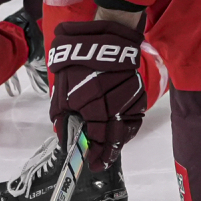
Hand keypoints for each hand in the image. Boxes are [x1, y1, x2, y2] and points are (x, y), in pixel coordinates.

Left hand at [48, 20, 146, 169]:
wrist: (103, 37)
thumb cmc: (77, 61)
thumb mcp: (62, 87)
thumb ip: (62, 115)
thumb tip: (64, 138)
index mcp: (93, 100)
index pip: (96, 135)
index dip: (94, 152)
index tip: (91, 163)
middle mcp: (114, 100)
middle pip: (114, 135)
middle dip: (106, 152)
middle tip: (100, 163)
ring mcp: (130, 96)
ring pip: (127, 128)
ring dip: (118, 142)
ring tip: (109, 153)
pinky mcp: (139, 91)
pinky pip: (136, 116)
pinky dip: (128, 128)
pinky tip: (120, 134)